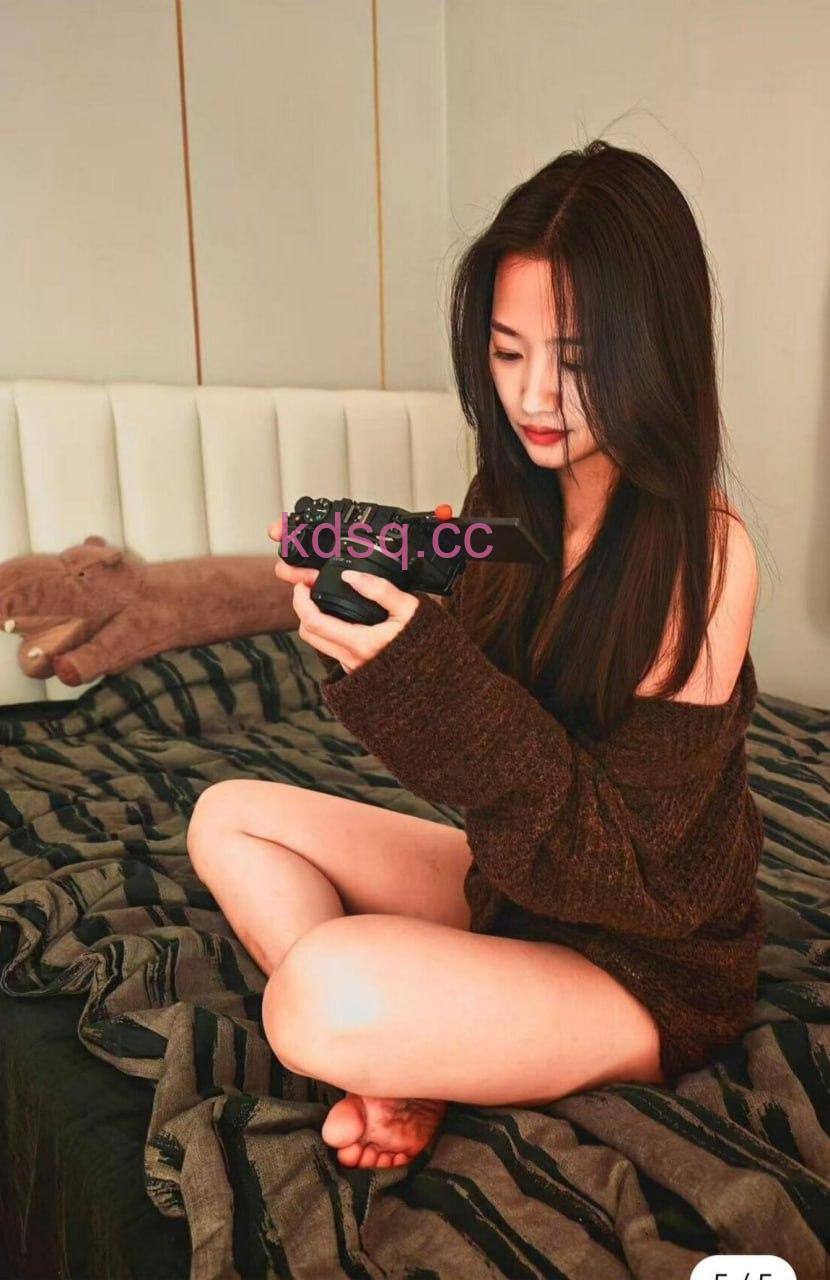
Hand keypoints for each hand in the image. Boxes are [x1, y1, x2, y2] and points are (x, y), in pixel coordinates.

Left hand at [268, 518, 417, 671]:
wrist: (439, 679)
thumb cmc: (429, 644)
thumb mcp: (410, 609)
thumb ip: (380, 590)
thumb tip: (351, 576)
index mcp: (361, 644)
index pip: (313, 623)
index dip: (301, 601)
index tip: (302, 585)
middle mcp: (352, 661)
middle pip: (309, 635)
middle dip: (303, 610)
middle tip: (310, 591)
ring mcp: (353, 670)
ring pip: (320, 644)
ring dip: (317, 623)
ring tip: (328, 604)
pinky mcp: (358, 675)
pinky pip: (335, 652)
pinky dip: (332, 635)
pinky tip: (346, 622)